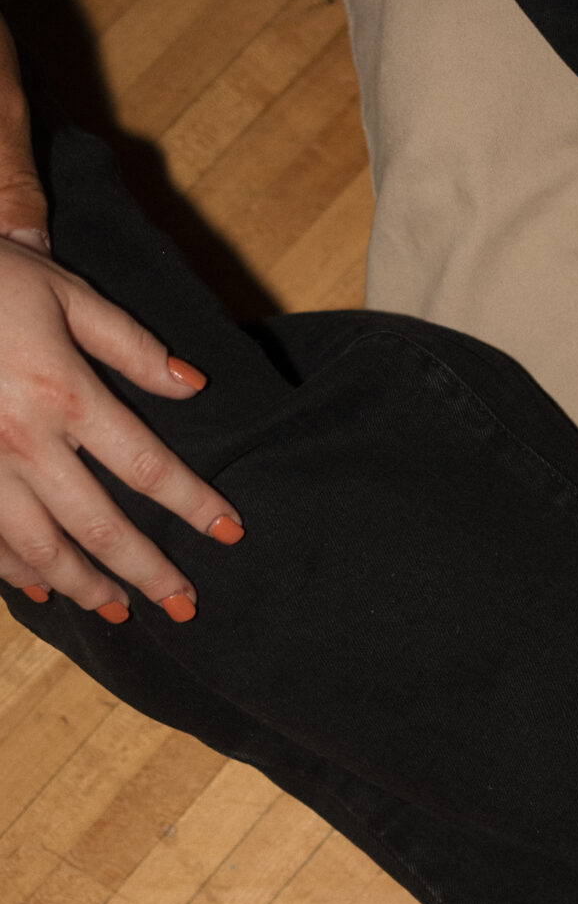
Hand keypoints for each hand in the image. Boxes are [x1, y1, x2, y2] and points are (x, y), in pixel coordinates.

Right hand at [0, 20, 242, 617]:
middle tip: (183, 606)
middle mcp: (23, 441)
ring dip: (82, 585)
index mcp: (64, 394)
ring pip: (37, 547)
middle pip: (98, 526)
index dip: (193, 504)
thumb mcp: (65, 293)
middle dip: (145, 572)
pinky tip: (39, 588)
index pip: (146, 466)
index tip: (230, 532)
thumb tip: (193, 385)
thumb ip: (129, 345)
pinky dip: (14, 570)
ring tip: (118, 610)